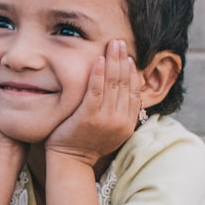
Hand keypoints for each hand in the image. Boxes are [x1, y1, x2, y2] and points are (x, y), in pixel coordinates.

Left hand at [45, 39, 141, 166]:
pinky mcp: (88, 116)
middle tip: (119, 43)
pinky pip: (96, 91)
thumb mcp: (111, 131)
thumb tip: (125, 93)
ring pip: (112, 84)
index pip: (134, 92)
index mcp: (128, 123)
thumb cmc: (87, 144)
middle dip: (122, 60)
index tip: (127, 57)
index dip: (131, 72)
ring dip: (113, 61)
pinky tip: (99, 60)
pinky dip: (98, 74)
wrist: (71, 161)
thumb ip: (120, 114)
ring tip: (112, 45)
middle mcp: (120, 120)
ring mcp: (105, 119)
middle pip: (124, 84)